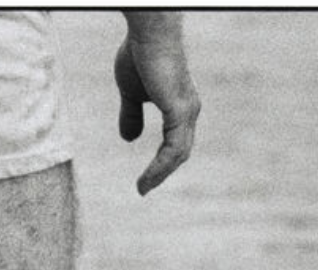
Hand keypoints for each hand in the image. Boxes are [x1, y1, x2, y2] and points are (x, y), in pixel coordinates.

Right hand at [114, 12, 200, 195]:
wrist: (147, 33)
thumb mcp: (131, 92)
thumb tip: (129, 139)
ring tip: (143, 187)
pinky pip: (173, 149)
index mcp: (180, 106)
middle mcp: (189, 110)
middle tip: (145, 188)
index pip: (175, 141)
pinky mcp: (180, 111)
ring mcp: (187, 111)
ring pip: (178, 154)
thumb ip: (132, 115)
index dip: (162, 160)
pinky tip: (147, 177)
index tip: (145, 177)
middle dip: (163, 171)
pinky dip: (160, 166)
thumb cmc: (140, 55)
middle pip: (180, 152)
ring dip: (160, 173)